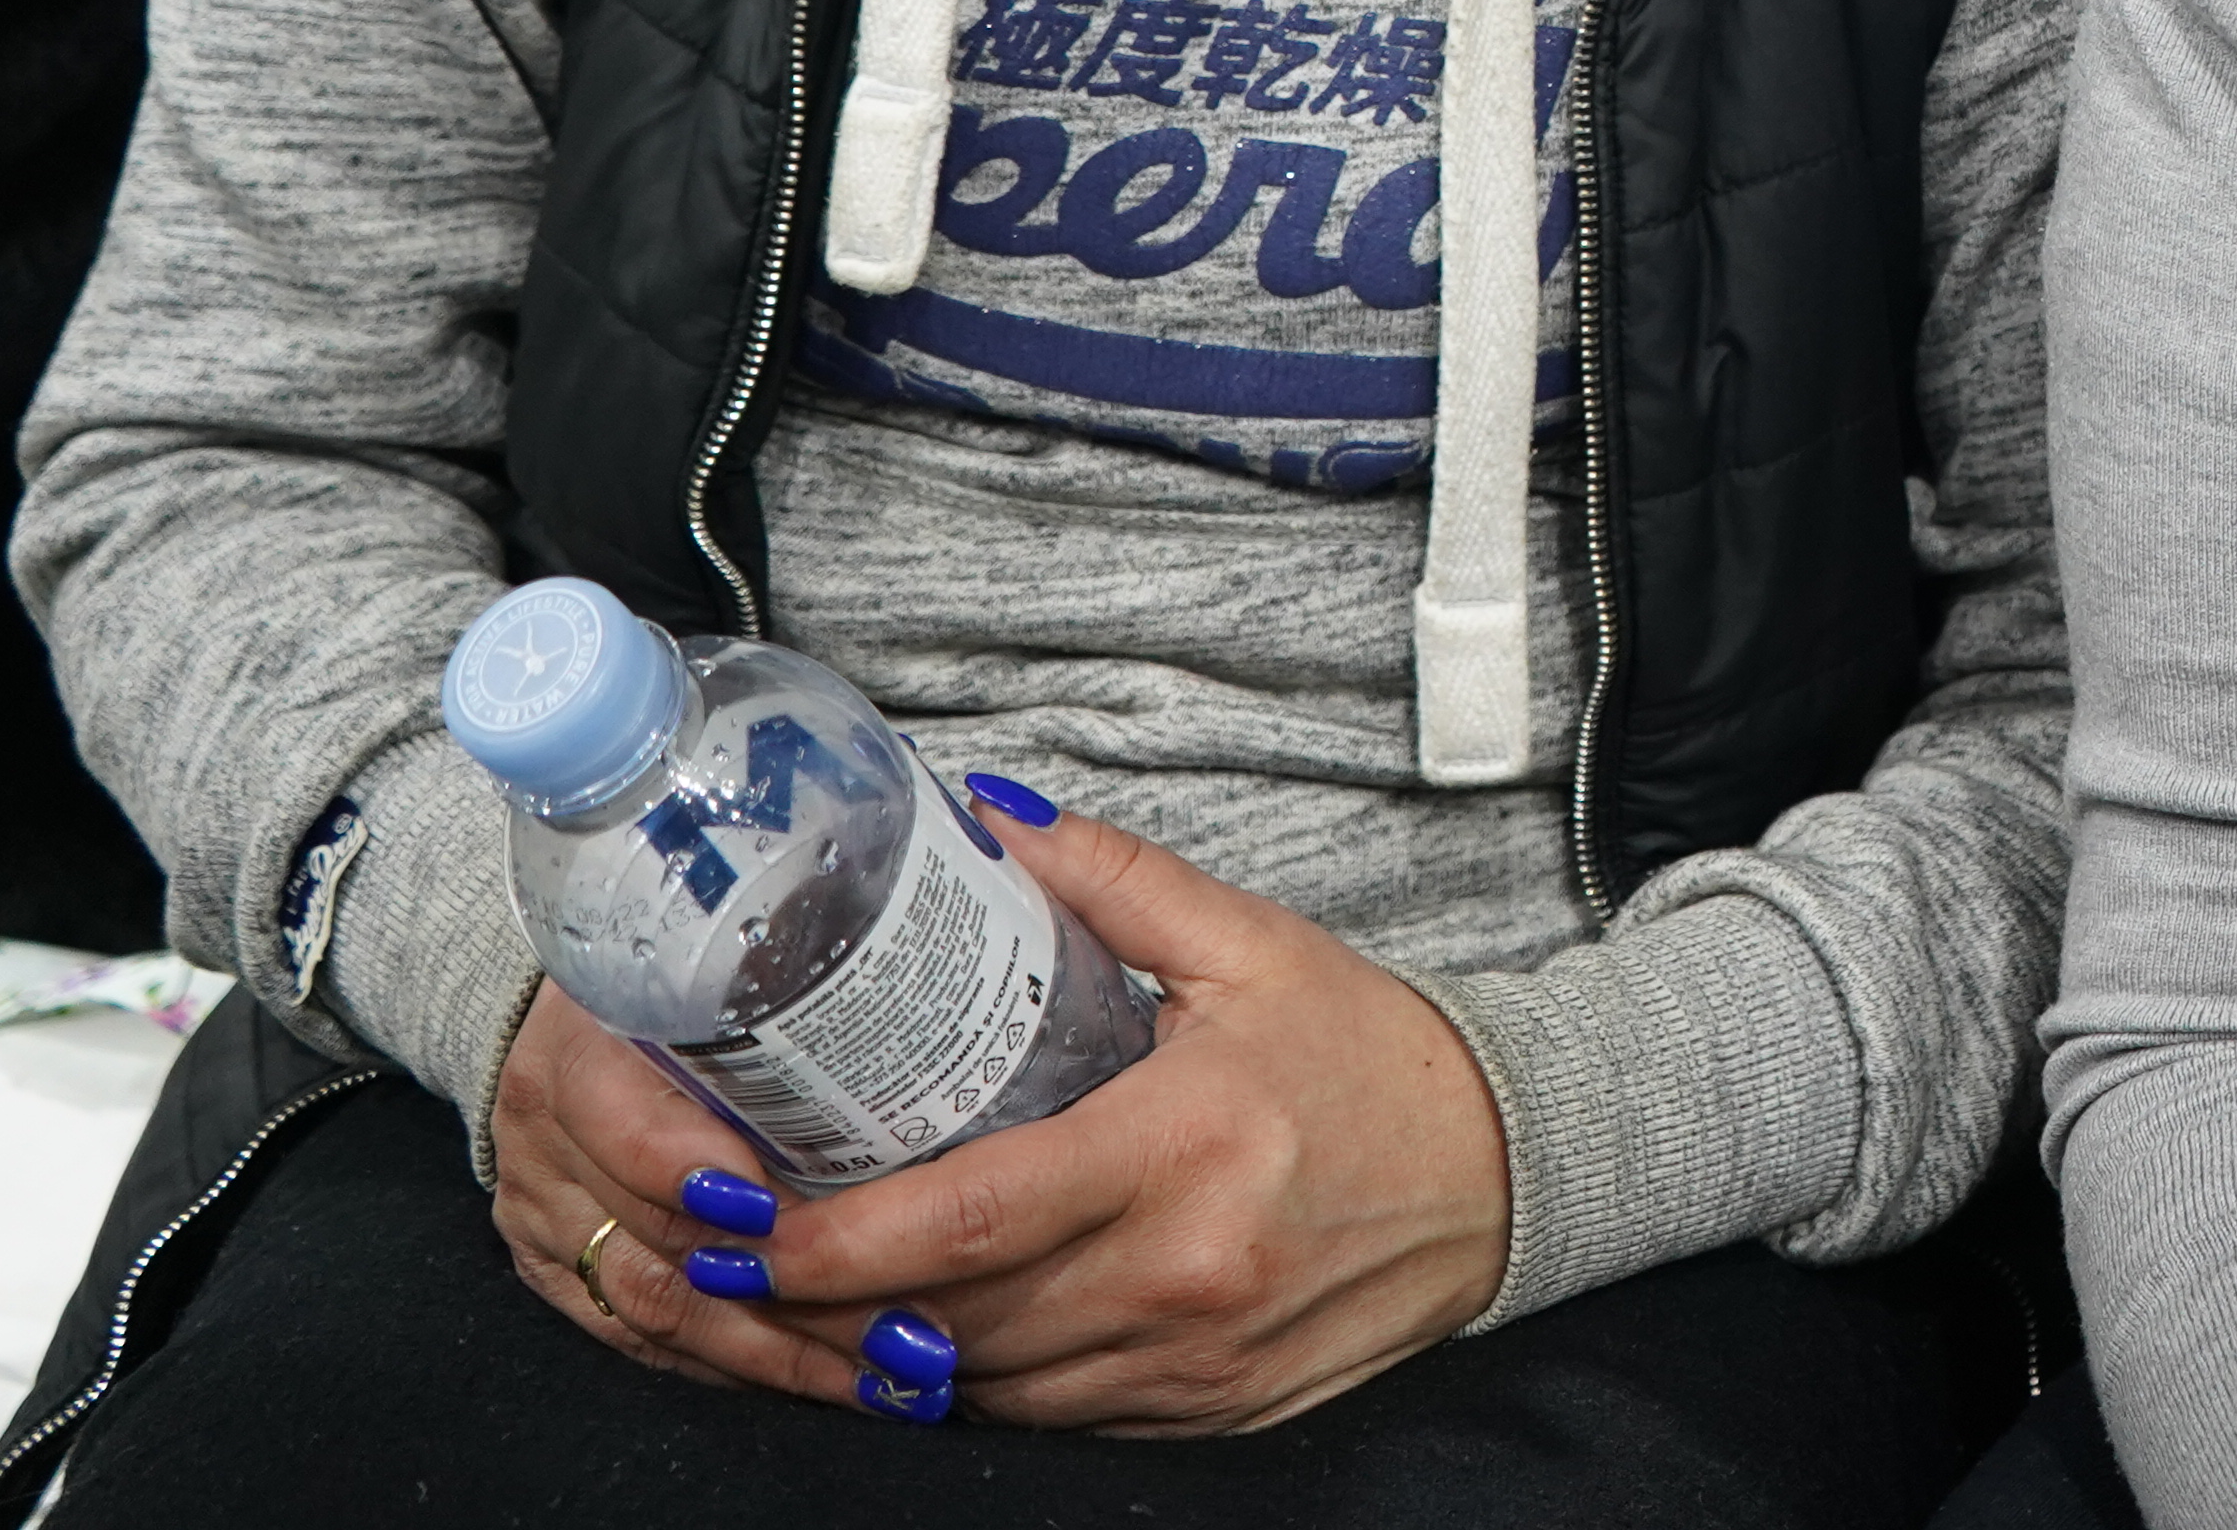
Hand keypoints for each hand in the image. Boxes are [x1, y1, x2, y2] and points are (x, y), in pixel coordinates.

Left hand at [493, 797, 1512, 1433]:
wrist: (1508, 1172)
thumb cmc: (1372, 1056)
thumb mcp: (1252, 944)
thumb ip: (1111, 882)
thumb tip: (984, 817)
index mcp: (1181, 1148)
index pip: (969, 1221)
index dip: (833, 1242)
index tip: (738, 1219)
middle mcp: (1180, 1276)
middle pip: (952, 1322)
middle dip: (821, 1305)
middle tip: (728, 1258)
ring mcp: (1192, 1364)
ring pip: (990, 1386)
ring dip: (888, 1352)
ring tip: (804, 1295)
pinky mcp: (1208, 1415)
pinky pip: (1053, 1418)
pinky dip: (980, 1383)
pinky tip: (929, 1334)